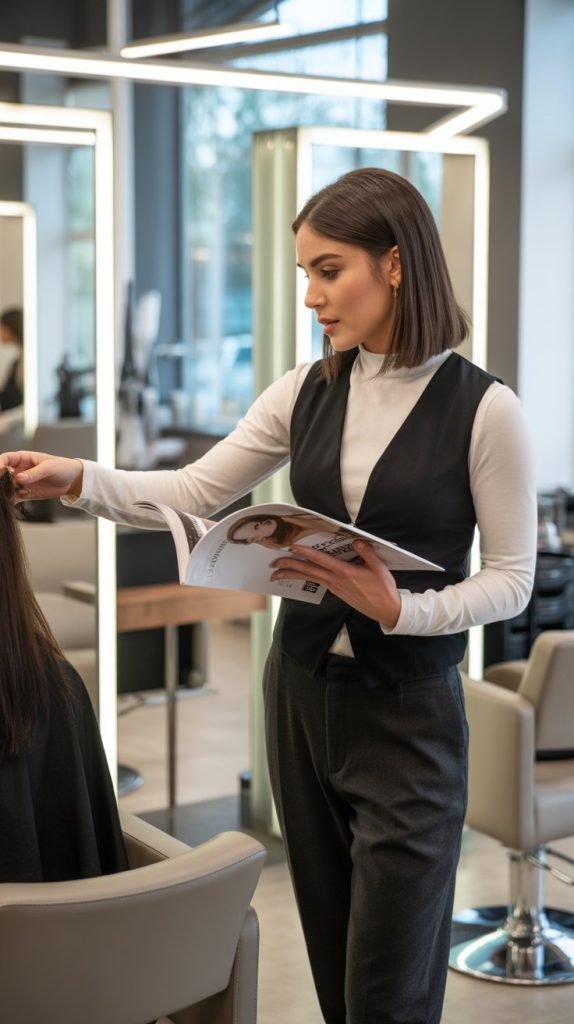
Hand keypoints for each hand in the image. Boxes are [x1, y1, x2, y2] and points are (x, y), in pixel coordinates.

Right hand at [0, 451, 83, 501]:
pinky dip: (12, 500)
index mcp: (24, 458)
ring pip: (7, 486)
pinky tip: (15, 501)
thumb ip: (34, 473)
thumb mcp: (49, 468)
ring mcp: (22, 482)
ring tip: (14, 494)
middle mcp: (20, 470)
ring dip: (6, 491)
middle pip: (3, 474)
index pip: (6, 459)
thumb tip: (19, 477)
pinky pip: (14, 497)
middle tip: (5, 487)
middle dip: (1, 481)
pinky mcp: (26, 493)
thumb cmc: (62, 467)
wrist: (73, 481)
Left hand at [271, 539, 401, 629]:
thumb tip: (356, 540)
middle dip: (290, 567)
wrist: (387, 610)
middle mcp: (336, 581)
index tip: (292, 548)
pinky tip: (301, 576)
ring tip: (278, 573)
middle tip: (273, 564)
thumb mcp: (379, 568)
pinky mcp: (337, 592)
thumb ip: (366, 552)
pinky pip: (318, 583)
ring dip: (294, 575)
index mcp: (345, 573)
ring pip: (310, 579)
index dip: (305, 553)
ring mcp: (335, 588)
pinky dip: (306, 579)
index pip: (321, 560)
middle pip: (308, 572)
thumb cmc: (384, 589)